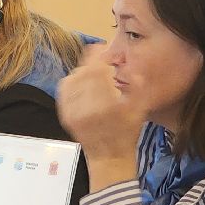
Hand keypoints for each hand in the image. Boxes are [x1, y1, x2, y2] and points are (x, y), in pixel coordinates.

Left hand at [55, 45, 144, 163]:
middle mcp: (88, 108)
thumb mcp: (140, 108)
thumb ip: (137, 85)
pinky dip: (71, 81)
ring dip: (81, 71)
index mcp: (108, 105)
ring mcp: (74, 113)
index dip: (98, 56)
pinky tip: (79, 81)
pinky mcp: (66, 116)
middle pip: (83, 73)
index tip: (102, 48)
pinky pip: (64, 91)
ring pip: (72, 80)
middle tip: (99, 59)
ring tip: (91, 71)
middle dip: (91, 62)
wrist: (108, 157)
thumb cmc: (127, 132)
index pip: (97, 71)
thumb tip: (131, 66)